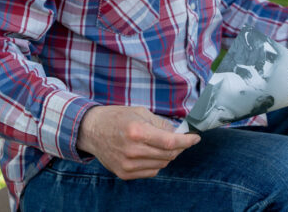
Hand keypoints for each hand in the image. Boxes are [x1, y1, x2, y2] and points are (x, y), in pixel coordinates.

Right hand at [76, 105, 200, 179]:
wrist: (91, 130)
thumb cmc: (116, 117)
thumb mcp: (140, 112)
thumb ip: (161, 124)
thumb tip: (179, 133)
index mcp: (137, 131)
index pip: (170, 142)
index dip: (186, 141)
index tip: (195, 138)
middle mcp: (133, 151)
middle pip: (168, 155)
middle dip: (179, 147)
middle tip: (180, 139)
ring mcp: (128, 165)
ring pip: (162, 165)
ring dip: (167, 155)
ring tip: (159, 144)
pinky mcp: (124, 174)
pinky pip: (151, 172)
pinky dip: (156, 163)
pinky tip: (150, 153)